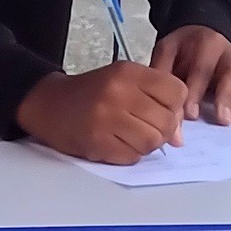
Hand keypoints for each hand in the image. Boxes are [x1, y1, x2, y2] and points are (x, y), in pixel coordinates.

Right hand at [15, 63, 192, 163]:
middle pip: (167, 121)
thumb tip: (180, 138)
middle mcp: (118, 93)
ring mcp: (107, 119)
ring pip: (152, 142)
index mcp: (128, 72)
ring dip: (147, 144)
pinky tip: (117, 143)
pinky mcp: (98, 143)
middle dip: (162, 130)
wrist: (50, 104)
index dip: (175, 106)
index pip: (176, 92)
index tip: (162, 109)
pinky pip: (132, 157)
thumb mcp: (124, 81)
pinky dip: (130, 154)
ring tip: (132, 136)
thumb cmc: (92, 93)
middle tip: (146, 126)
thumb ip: (155, 99)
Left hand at [150, 25, 230, 123]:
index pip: (200, 69)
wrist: (198, 33)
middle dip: (226, 97)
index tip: (190, 115)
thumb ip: (164, 84)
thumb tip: (170, 128)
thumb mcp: (166, 54)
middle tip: (222, 119)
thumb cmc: (182, 50)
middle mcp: (227, 53)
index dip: (195, 92)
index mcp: (204, 45)